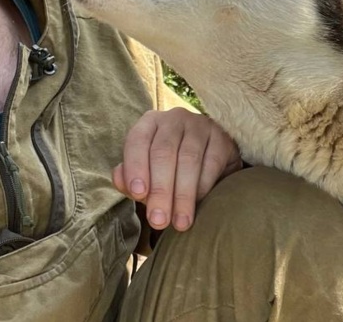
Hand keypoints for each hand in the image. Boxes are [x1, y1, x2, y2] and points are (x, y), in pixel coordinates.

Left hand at [113, 108, 242, 231]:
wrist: (210, 160)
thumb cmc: (170, 168)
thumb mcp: (148, 172)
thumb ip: (131, 179)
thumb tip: (120, 180)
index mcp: (150, 123)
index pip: (138, 140)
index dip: (136, 167)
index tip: (138, 194)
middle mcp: (174, 119)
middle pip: (164, 152)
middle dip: (160, 190)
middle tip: (158, 220)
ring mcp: (200, 126)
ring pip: (188, 159)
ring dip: (183, 195)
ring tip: (180, 222)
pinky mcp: (222, 139)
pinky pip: (212, 163)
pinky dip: (203, 187)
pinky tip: (199, 205)